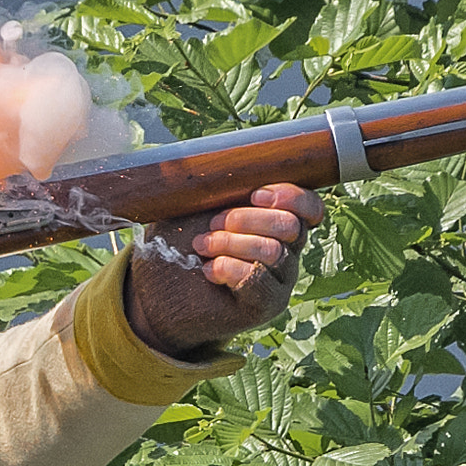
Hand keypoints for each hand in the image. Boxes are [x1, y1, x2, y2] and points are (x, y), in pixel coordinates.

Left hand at [125, 184, 324, 358]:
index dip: (291, 197)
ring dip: (230, 243)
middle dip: (246, 219)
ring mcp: (278, 279)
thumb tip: (227, 160)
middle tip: (211, 224)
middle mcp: (285, 249)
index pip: (310, 207)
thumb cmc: (177, 243)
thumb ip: (218, 186)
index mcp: (274, 220)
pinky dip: (229, 269)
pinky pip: (260, 281)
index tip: (255, 195)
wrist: (156, 291)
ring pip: (274, 252)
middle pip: (291, 226)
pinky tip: (208, 270)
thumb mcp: (193, 205)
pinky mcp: (266, 305)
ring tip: (201, 247)